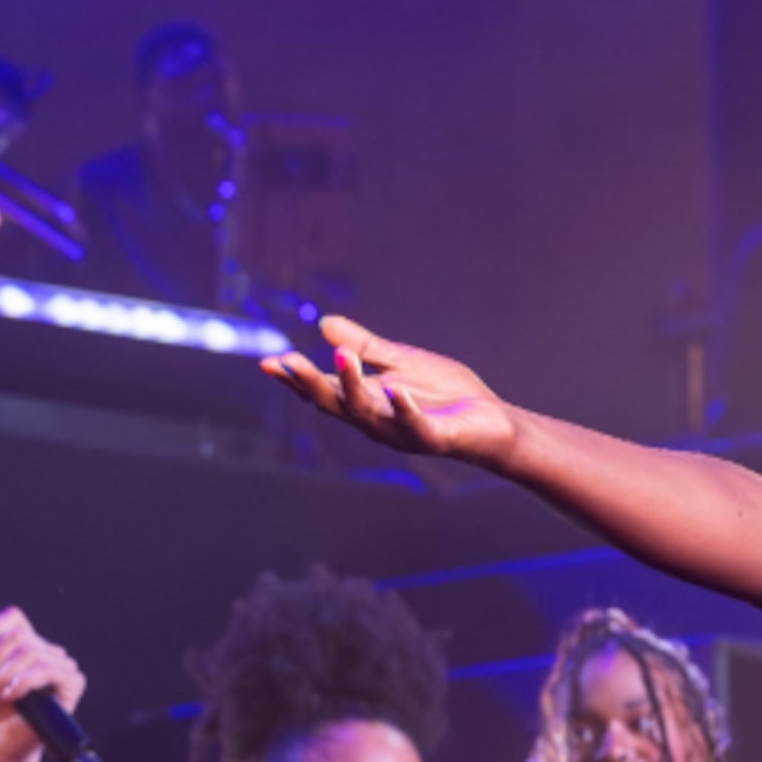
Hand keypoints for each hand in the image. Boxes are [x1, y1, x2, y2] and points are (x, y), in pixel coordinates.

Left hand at [0, 608, 87, 761]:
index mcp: (25, 644)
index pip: (13, 617)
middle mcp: (46, 651)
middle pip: (17, 634)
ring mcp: (61, 667)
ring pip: (30, 651)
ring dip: (4, 675)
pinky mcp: (71, 685)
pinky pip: (47, 669)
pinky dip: (23, 682)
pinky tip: (12, 696)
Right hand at [264, 318, 520, 465]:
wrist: (493, 421)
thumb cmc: (446, 395)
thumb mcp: (400, 361)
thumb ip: (365, 347)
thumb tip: (324, 324)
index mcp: (367, 401)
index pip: (324, 390)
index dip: (296, 379)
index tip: (268, 362)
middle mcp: (377, 421)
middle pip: (336, 404)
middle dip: (311, 384)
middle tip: (288, 361)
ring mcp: (403, 432)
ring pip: (368, 414)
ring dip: (353, 386)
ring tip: (343, 355)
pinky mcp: (434, 438)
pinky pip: (414, 425)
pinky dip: (403, 408)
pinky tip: (394, 388)